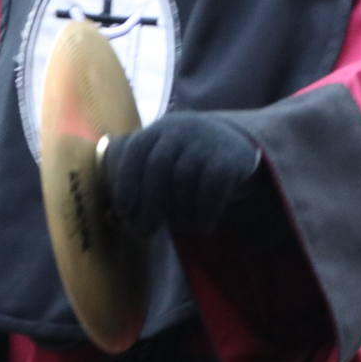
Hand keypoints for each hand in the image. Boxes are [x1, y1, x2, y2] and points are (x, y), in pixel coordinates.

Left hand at [104, 113, 261, 235]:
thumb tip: (125, 216)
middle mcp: (180, 129)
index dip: (127, 180)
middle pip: (158, 167)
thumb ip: (143, 180)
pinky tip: (203, 226)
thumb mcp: (164, 158)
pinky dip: (204, 213)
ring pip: (183, 180)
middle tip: (146, 231)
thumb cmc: (188, 161)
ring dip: (179, 213)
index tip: (124, 210)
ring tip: (181, 229)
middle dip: (149, 204)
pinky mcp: (230, 157)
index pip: (136, 150)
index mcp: (158, 130)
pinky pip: (211, 188)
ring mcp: (206, 141)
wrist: (236, 143)